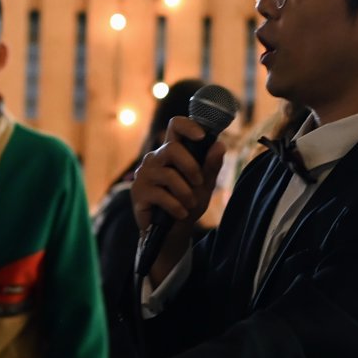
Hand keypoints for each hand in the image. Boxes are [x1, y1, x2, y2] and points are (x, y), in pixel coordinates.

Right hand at [131, 117, 225, 235]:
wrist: (173, 231)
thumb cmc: (188, 203)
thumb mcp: (205, 185)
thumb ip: (211, 166)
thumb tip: (220, 145)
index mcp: (171, 151)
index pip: (175, 126)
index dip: (188, 126)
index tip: (202, 136)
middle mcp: (155, 158)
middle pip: (172, 148)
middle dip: (191, 167)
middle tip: (199, 183)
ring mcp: (144, 174)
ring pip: (169, 174)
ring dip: (185, 193)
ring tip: (190, 204)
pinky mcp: (138, 192)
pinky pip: (161, 195)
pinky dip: (176, 206)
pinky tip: (180, 213)